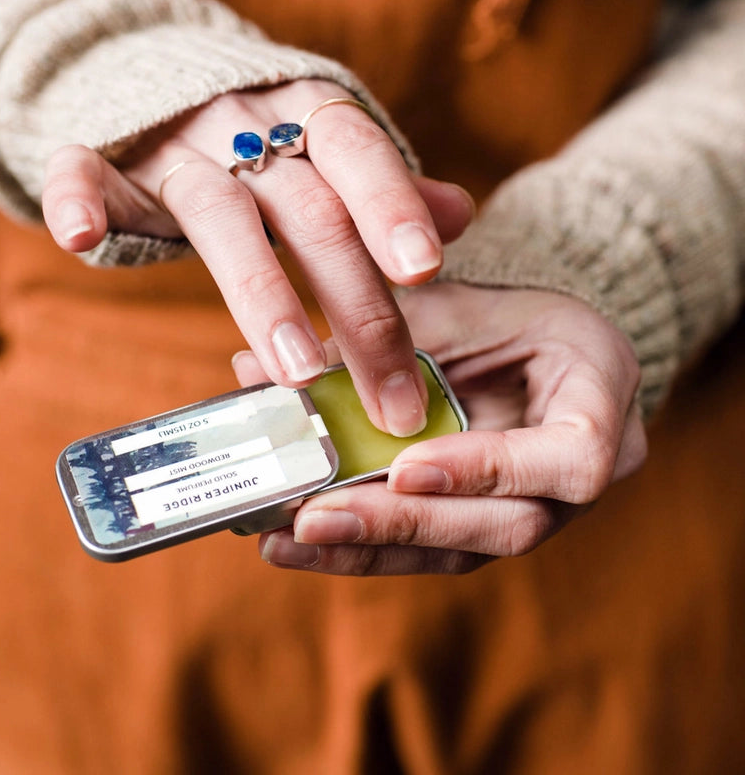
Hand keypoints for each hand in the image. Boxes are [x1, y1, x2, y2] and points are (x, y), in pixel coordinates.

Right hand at [41, 80, 472, 436]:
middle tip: (390, 395)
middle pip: (310, 215)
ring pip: (218, 214)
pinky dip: (77, 199)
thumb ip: (385, 187)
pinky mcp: (106, 161)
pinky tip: (76, 238)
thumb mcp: (325, 149)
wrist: (156, 81)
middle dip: (356, 307)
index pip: (360, 156)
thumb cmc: (258, 138)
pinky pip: (83, 172)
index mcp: (309, 118)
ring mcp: (176, 148)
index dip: (391, 207)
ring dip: (258, 290)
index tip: (424, 271)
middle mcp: (249, 128)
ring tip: (293, 368)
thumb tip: (461, 215)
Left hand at [245, 284, 646, 575]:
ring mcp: (540, 510)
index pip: (572, 460)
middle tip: (314, 520)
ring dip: (371, 548)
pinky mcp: (489, 526)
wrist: (530, 345)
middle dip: (403, 525)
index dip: (489, 470)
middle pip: (507, 525)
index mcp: (601, 401)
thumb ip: (375, 339)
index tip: (405, 468)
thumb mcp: (449, 304)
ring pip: (463, 552)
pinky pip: (435, 551)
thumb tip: (255, 369)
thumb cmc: (496, 313)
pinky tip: (303, 544)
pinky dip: (368, 547)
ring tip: (290, 542)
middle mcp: (582, 475)